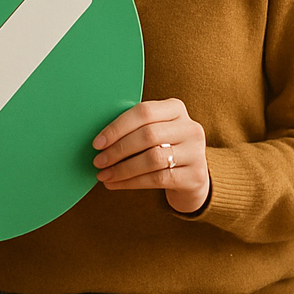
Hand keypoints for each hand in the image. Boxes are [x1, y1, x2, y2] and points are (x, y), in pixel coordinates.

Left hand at [92, 98, 210, 213]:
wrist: (192, 177)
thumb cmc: (164, 148)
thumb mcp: (156, 131)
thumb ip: (134, 128)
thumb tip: (99, 140)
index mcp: (176, 109)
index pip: (144, 112)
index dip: (117, 127)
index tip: (97, 143)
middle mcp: (190, 128)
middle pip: (148, 135)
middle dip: (118, 150)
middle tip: (99, 161)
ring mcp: (196, 152)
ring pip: (152, 159)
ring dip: (122, 169)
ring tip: (104, 175)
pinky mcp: (195, 176)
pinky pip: (157, 179)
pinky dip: (132, 182)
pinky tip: (116, 184)